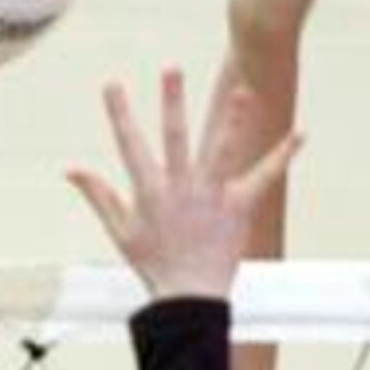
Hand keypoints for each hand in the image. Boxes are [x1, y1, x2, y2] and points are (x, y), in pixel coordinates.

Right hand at [68, 68, 301, 301]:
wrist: (189, 299)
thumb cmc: (154, 265)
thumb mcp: (120, 231)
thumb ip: (97, 195)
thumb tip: (70, 168)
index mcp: (150, 193)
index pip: (130, 146)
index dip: (119, 115)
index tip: (112, 84)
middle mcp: (180, 190)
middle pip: (175, 139)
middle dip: (172, 103)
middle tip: (172, 69)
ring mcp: (211, 198)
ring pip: (220, 151)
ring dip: (231, 120)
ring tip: (241, 90)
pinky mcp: (238, 208)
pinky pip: (263, 179)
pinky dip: (281, 157)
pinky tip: (299, 135)